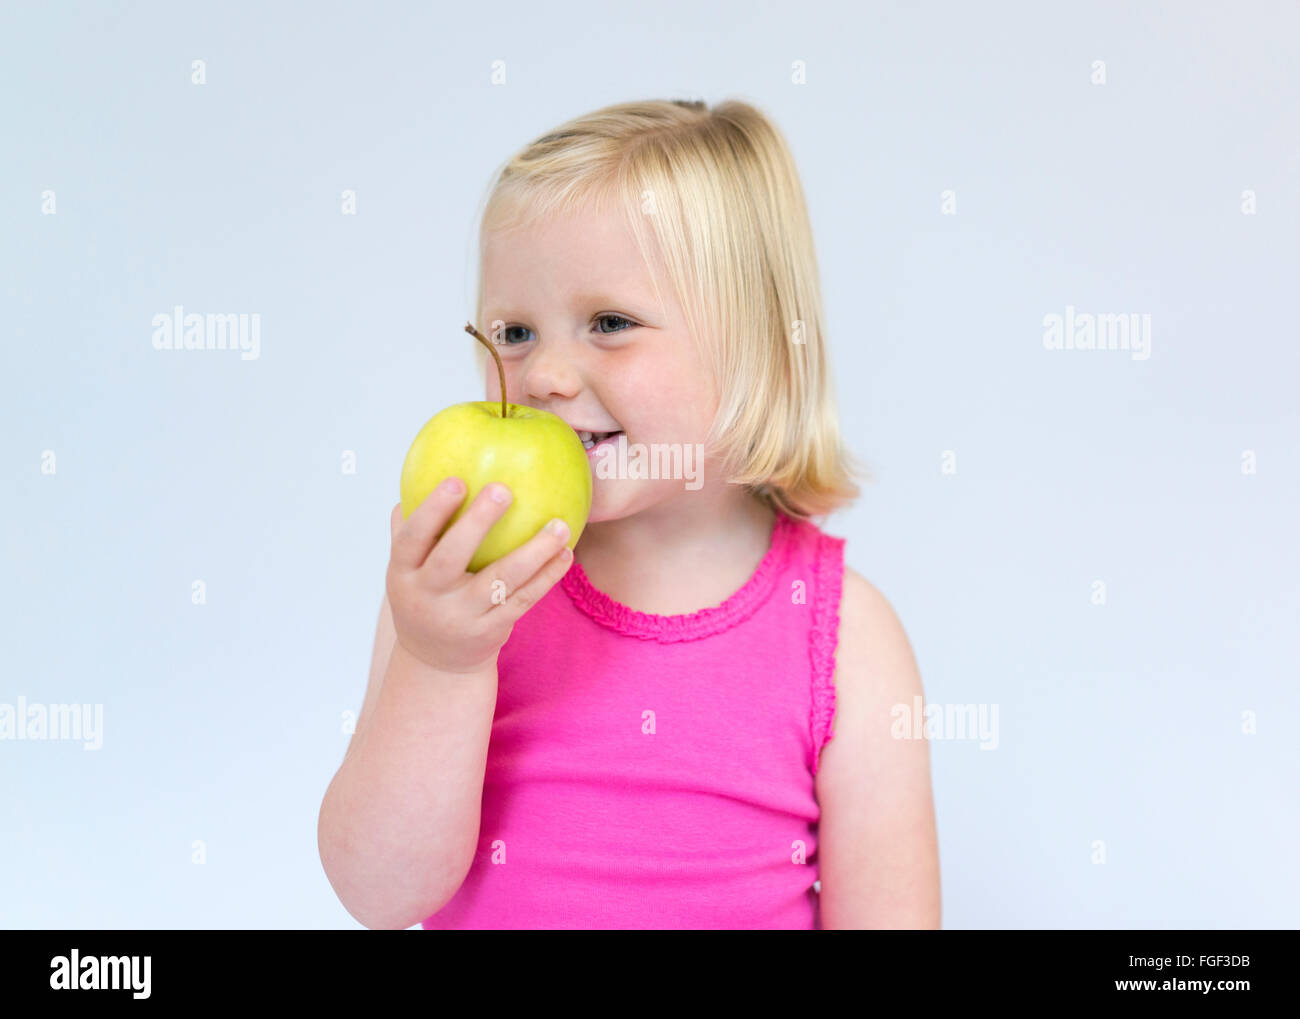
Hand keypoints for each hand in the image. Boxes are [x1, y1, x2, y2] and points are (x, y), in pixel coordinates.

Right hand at [385, 478, 573, 673]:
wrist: (436, 663)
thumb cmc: (425, 596)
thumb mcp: (407, 568)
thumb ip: (410, 527)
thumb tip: (421, 471)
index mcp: (402, 574)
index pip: (411, 539)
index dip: (432, 510)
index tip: (457, 479)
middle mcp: (428, 598)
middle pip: (450, 559)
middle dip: (476, 524)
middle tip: (504, 489)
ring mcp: (461, 617)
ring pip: (499, 582)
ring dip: (533, 552)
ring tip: (559, 525)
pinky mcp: (491, 632)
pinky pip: (523, 600)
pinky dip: (546, 577)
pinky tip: (565, 553)